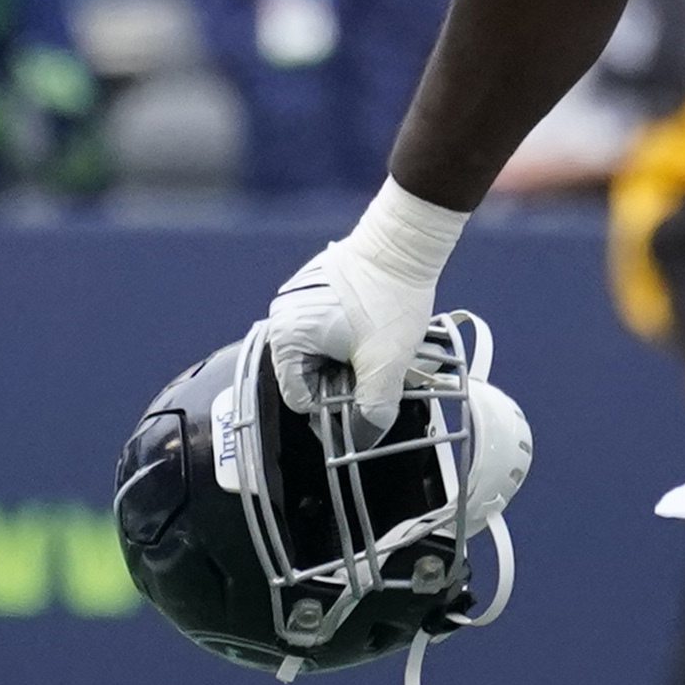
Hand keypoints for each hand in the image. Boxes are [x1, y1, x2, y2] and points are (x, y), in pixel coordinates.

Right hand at [267, 182, 467, 431]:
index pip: (298, 396)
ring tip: (380, 355)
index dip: (330, 409)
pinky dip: (349, 340)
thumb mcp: (386, 364)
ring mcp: (297, 301)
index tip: (361, 405)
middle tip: (377, 377)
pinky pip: (326, 329)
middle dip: (343, 383)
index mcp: (287, 337)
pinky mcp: (316, 290)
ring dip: (349, 362)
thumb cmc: (390, 301)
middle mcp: (282, 317)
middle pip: (308, 374)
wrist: (403, 245)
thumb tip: (364, 438)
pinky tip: (376, 336)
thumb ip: (373, 407)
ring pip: (321, 352)